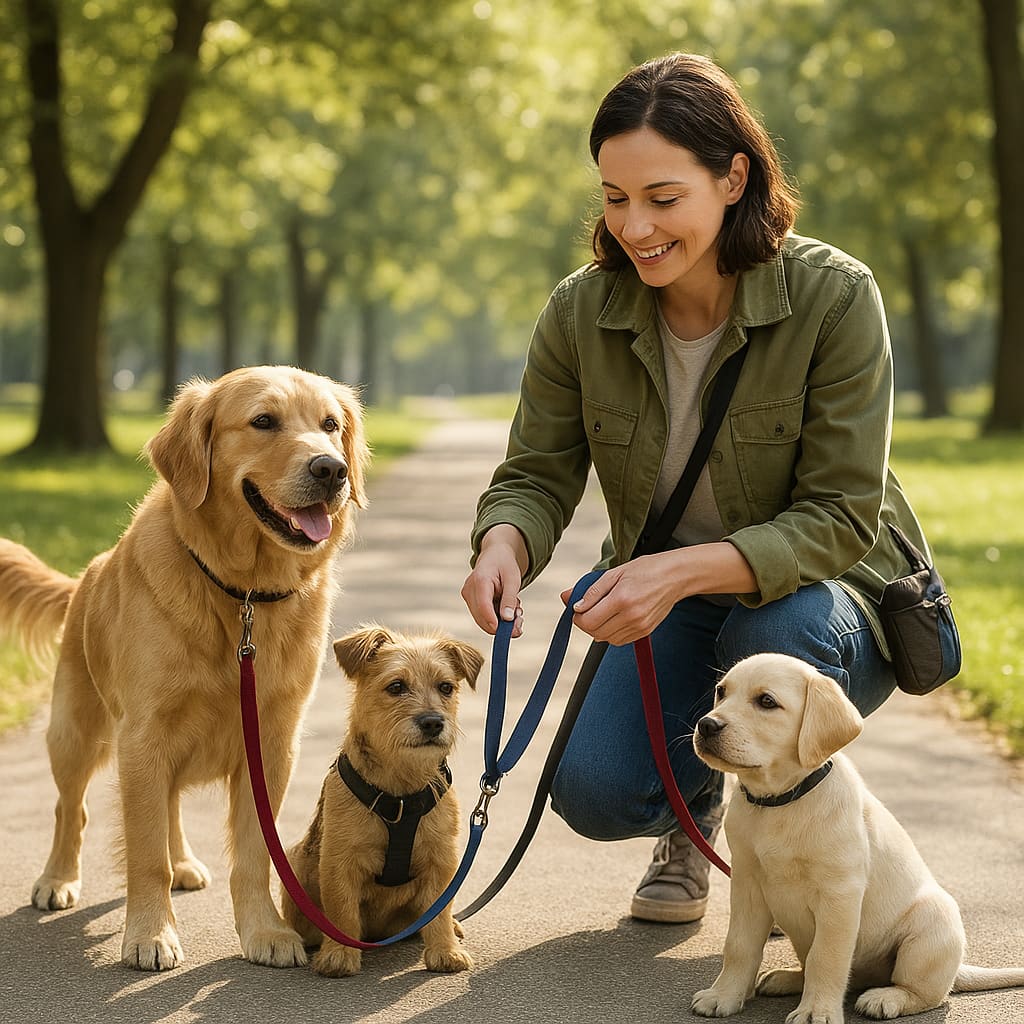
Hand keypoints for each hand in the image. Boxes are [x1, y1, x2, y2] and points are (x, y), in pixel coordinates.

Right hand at [461, 526, 526, 635]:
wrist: (495, 554)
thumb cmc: (504, 564)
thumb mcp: (513, 579)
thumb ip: (509, 599)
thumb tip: (507, 620)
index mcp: (480, 581)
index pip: (484, 607)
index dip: (495, 623)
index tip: (511, 633)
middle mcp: (469, 589)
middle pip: (482, 618)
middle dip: (502, 626)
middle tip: (520, 622)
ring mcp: (467, 596)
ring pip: (482, 620)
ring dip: (501, 622)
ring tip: (516, 610)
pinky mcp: (470, 601)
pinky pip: (483, 616)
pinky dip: (496, 617)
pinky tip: (506, 608)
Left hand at [560, 555, 682, 645]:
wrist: (675, 576)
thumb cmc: (646, 570)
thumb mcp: (615, 573)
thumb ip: (591, 590)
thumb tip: (571, 603)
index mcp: (621, 599)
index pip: (588, 620)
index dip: (577, 617)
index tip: (577, 609)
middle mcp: (631, 616)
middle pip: (595, 632)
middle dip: (585, 623)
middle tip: (587, 610)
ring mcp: (639, 626)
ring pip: (606, 639)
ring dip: (598, 629)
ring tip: (602, 612)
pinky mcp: (645, 632)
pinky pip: (619, 640)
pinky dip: (611, 633)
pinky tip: (614, 618)